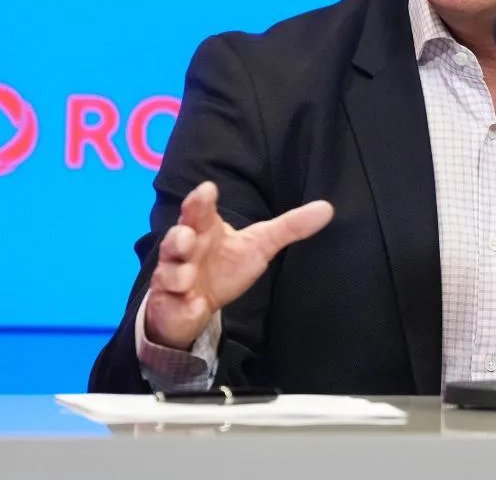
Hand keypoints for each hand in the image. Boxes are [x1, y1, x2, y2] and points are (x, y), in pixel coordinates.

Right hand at [144, 181, 332, 349]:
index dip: (201, 200)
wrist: (198, 304)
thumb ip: (289, 228)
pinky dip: (182, 305)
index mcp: (205, 228)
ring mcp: (172, 276)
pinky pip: (172, 305)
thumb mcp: (260, 246)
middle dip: (178, 237)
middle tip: (187, 237)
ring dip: (177, 273)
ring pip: (168, 272)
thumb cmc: (225, 266)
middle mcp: (184, 250)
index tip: (208, 190)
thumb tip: (328, 208)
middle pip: (176, 238)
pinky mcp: (170, 304)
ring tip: (188, 276)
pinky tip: (193, 306)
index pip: (200, 210)